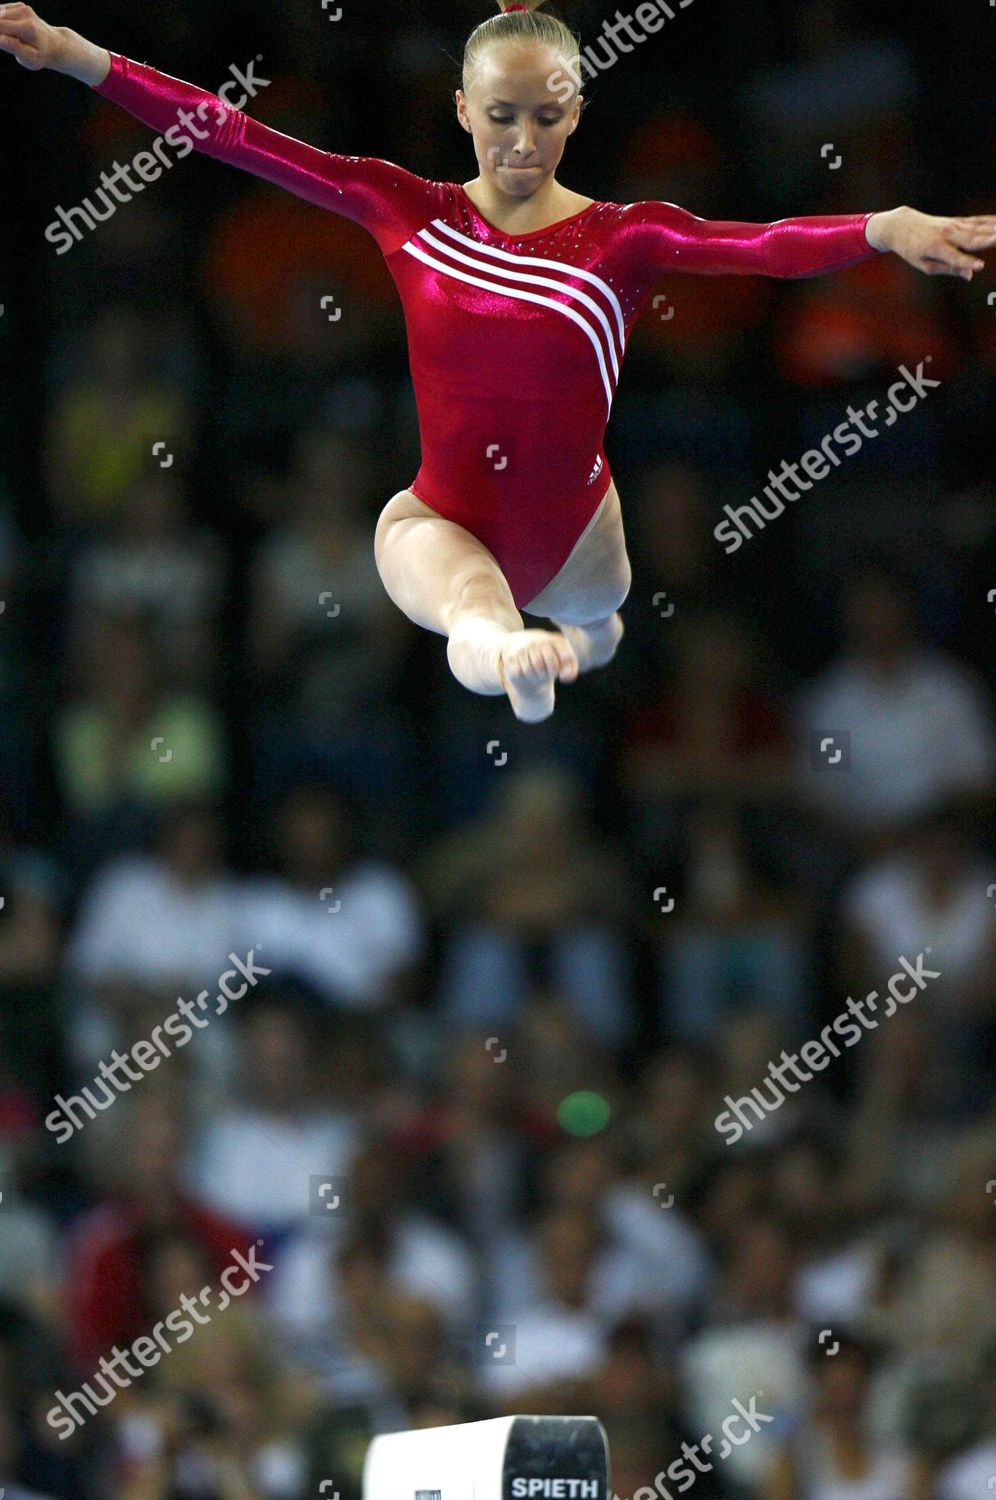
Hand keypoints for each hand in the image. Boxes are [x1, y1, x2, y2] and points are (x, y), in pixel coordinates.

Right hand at [0, 2, 62, 69]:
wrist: (54, 45)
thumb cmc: (40, 56)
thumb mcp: (30, 59)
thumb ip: (14, 48)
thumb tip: (0, 39)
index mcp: (27, 27)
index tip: (1, 41)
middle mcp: (24, 13)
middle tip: (12, 40)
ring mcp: (22, 7)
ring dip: (0, 26)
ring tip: (14, 38)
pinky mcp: (20, 6)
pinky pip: (2, 11)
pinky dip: (2, 21)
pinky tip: (12, 31)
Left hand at [866, 204, 995, 279]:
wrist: (902, 225)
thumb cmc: (912, 250)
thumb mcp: (924, 265)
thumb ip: (948, 269)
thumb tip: (970, 275)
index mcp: (935, 248)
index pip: (954, 257)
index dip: (967, 262)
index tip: (980, 266)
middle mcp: (946, 234)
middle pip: (973, 239)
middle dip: (990, 240)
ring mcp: (953, 225)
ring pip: (979, 228)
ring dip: (995, 229)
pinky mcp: (957, 221)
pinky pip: (977, 221)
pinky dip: (991, 221)